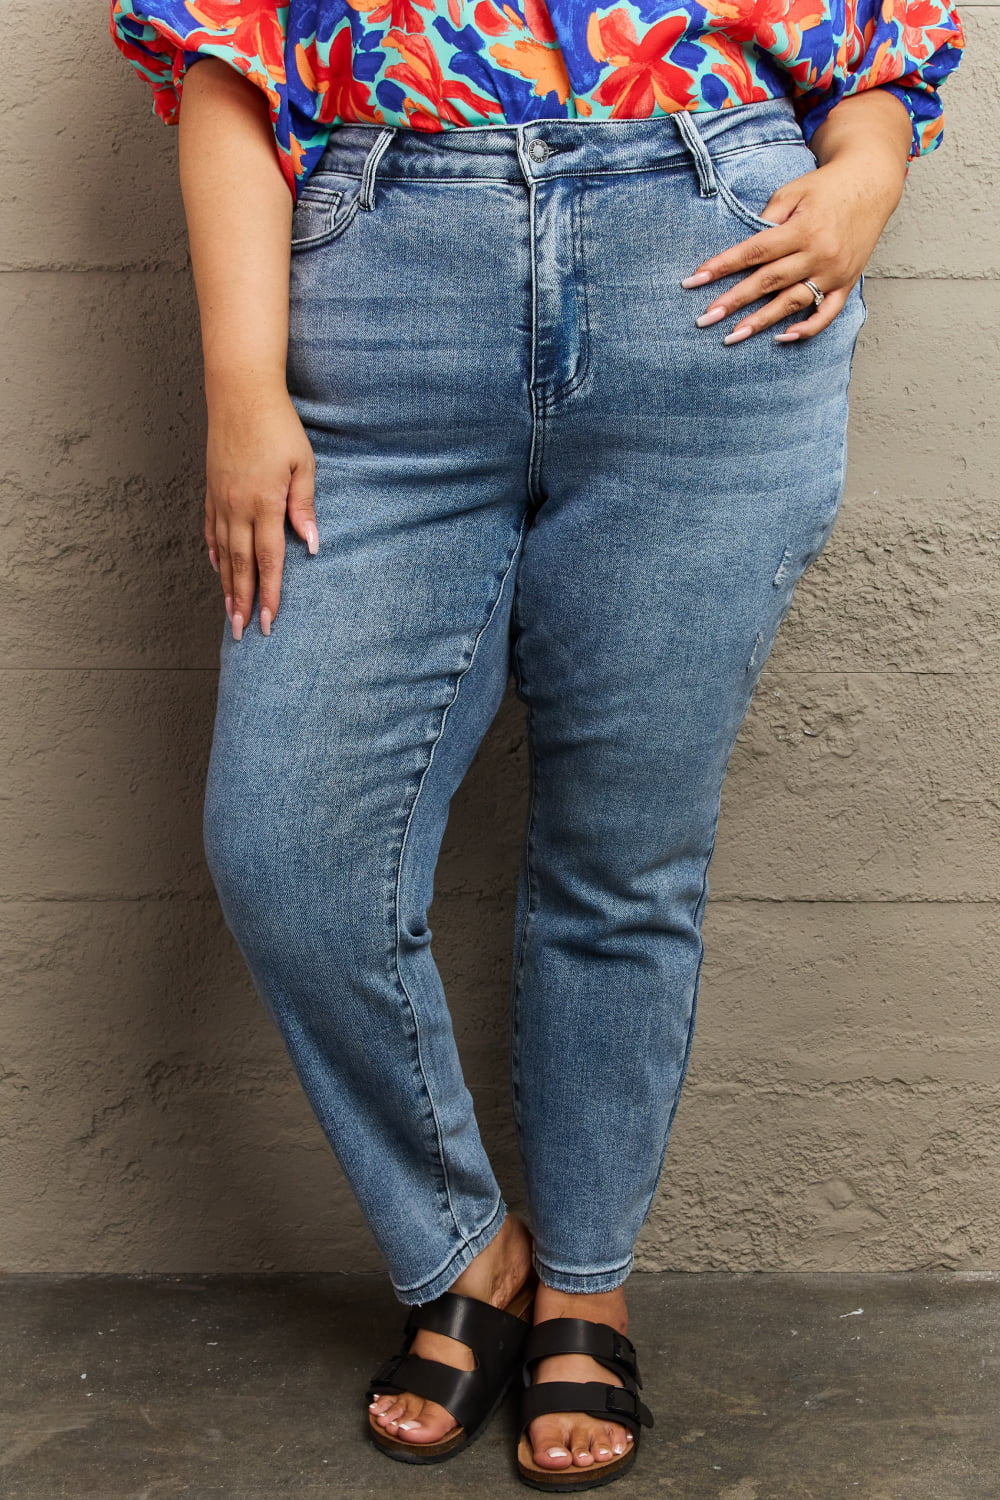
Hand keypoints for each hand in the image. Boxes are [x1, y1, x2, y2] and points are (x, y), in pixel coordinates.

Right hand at [205, 386, 317, 639]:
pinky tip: (216, 567)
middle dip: (243, 601)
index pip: (268, 560)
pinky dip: (214, 552)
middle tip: (243, 632)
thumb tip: (311, 544)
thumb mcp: (303, 465)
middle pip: (240, 565)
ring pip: (223, 552)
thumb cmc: (278, 426)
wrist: (239, 393)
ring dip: (227, 585)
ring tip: (230, 613)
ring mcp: (221, 499)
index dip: (270, 593)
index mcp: (264, 503)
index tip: (270, 622)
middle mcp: (237, 507)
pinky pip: (211, 529)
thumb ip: (304, 506)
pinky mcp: (212, 489)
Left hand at [681, 151, 905, 343]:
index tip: (694, 280)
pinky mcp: (847, 283)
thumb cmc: (825, 187)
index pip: (754, 252)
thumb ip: (768, 219)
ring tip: (732, 337)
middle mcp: (818, 253)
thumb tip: (742, 251)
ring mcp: (834, 271)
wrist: (872, 184)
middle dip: (733, 302)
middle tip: (704, 319)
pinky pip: (827, 313)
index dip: (722, 267)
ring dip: (761, 322)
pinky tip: (782, 338)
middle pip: (768, 282)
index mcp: (802, 228)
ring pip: (792, 302)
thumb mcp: (793, 192)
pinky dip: (807, 328)